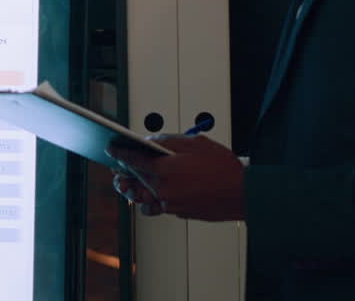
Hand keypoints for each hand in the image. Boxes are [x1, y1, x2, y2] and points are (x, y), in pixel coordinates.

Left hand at [108, 135, 246, 221]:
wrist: (243, 194)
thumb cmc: (223, 169)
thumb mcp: (195, 143)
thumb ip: (168, 141)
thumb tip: (150, 141)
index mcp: (165, 170)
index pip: (133, 160)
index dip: (119, 153)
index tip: (111, 149)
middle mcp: (163, 189)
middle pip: (133, 180)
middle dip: (123, 172)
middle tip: (117, 166)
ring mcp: (170, 203)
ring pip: (142, 197)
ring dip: (133, 189)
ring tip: (128, 182)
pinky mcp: (178, 213)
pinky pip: (156, 208)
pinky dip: (150, 202)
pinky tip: (150, 195)